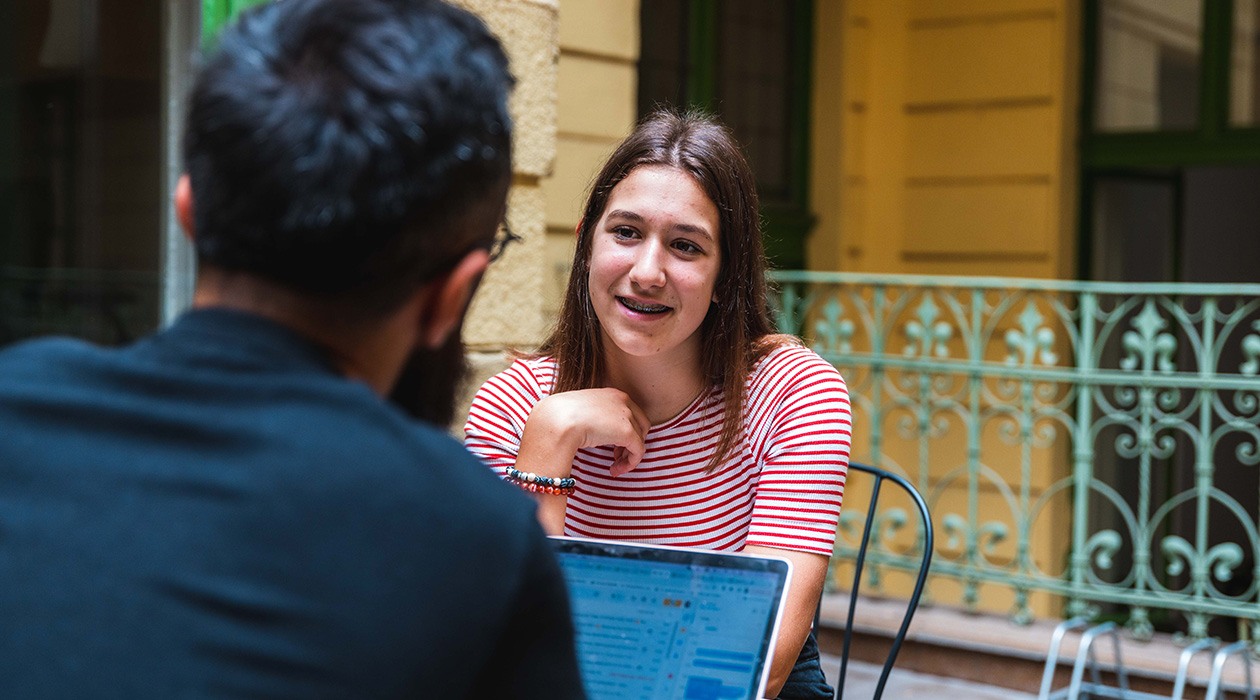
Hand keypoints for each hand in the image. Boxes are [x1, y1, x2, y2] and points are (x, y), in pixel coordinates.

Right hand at [520, 388, 651, 477]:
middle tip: (616, 456)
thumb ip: (593, 417)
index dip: (625, 430)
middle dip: (631, 442)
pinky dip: (630, 463)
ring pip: (640, 439)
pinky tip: (614, 470)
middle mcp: (623, 400)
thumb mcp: (580, 412)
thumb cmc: (559, 418)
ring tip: (614, 467)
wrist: (556, 420)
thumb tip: (593, 430)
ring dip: (629, 455)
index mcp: (611, 393)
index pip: (630, 412)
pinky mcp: (628, 432)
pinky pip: (638, 451)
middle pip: (640, 424)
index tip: (612, 445)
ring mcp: (627, 415)